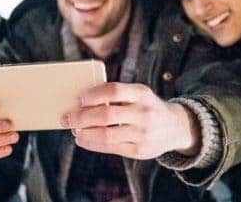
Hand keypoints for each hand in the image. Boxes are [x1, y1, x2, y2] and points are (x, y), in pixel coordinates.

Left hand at [60, 82, 200, 158]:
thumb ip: (116, 95)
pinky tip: (82, 140)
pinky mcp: (139, 150)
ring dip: (84, 133)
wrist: (175, 127)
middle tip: (66, 118)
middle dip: (81, 117)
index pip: (114, 91)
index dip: (93, 94)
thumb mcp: (138, 94)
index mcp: (141, 93)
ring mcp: (142, 133)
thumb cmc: (145, 106)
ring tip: (73, 131)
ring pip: (106, 135)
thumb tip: (80, 101)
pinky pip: (110, 148)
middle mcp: (143, 113)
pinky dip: (92, 144)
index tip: (79, 99)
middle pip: (107, 115)